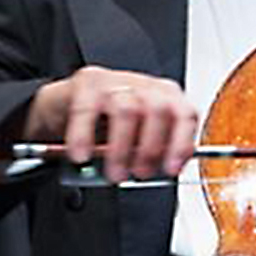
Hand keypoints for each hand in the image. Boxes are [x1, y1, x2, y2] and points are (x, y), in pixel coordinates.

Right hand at [24, 65, 195, 182]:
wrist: (70, 104)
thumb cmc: (110, 125)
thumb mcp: (138, 140)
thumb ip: (153, 155)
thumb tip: (156, 174)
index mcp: (167, 98)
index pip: (185, 115)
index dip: (180, 144)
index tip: (170, 169)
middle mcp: (145, 87)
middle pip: (158, 110)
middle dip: (150, 148)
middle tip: (140, 173)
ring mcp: (116, 82)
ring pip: (126, 111)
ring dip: (121, 149)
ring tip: (114, 173)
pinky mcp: (87, 84)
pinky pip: (86, 111)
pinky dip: (84, 137)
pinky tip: (82, 155)